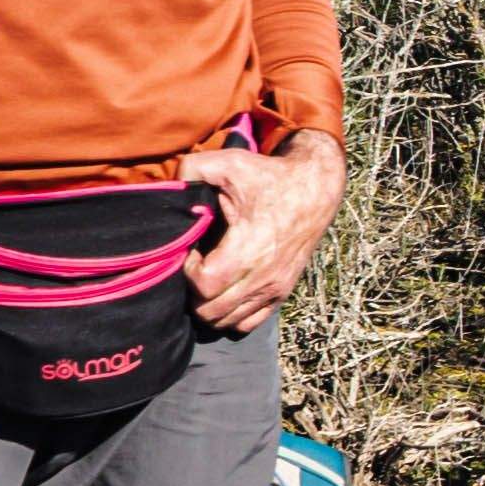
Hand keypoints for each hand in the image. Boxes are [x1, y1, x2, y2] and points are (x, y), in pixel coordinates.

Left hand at [183, 125, 346, 334]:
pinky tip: (226, 288)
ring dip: (209, 305)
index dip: (187, 272)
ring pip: (226, 321)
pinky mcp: (281, 292)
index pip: (203, 286)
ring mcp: (273, 288)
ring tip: (208, 277)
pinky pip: (247, 323)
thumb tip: (170, 189)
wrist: (314, 189)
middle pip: (210, 311)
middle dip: (193, 292)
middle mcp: (262, 276)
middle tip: (196, 265)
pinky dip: (230, 314)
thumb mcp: (229, 163)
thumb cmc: (269, 177)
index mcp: (248, 248)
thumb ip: (191, 169)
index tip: (191, 252)